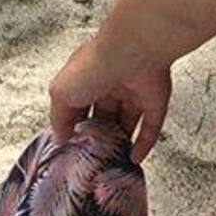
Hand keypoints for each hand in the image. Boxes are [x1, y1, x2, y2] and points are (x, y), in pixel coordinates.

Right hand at [47, 28, 172, 163]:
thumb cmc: (94, 65)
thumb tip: (61, 137)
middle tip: (93, 160)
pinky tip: (134, 158)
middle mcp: (113, 81)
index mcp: (88, 75)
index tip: (72, 147)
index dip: (76, 126)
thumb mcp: (61, 92)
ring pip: (128, 121)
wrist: (132, 51)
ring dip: (121, 142)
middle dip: (99, 137)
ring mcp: (136, 90)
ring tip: (112, 164)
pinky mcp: (156, 99)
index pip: (81, 105)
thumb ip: (59, 117)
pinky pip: (151, 125)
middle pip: (106, 115)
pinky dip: (144, 143)